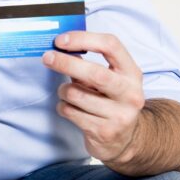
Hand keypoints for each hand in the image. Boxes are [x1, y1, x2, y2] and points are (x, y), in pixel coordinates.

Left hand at [42, 32, 145, 165]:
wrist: (124, 140)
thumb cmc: (110, 101)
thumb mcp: (109, 79)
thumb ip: (90, 62)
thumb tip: (60, 47)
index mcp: (131, 73)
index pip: (111, 45)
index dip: (83, 39)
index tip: (60, 41)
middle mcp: (130, 93)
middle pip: (95, 73)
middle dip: (66, 63)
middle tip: (47, 58)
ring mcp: (119, 114)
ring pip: (77, 95)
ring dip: (64, 91)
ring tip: (67, 93)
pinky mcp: (105, 131)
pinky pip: (71, 112)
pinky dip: (63, 107)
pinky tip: (70, 108)